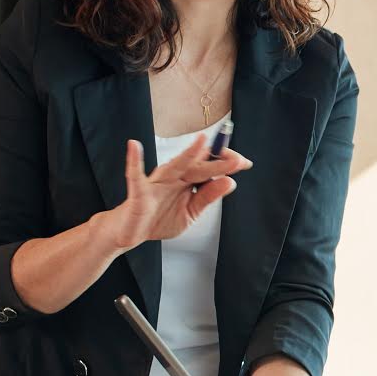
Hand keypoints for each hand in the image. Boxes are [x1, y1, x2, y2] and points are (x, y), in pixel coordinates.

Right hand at [99, 135, 253, 251]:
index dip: (226, 163)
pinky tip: (134, 147)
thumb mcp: (191, 212)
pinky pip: (135, 175)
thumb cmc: (159, 218)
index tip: (245, 163)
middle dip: (218, 161)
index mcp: (187, 180)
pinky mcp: (139, 192)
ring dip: (189, 154)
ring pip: (176, 166)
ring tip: (202, 142)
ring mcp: (157, 182)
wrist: (131, 233)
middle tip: (238, 160)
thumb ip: (208, 197)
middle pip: (198, 165)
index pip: (209, 167)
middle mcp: (174, 176)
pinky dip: (134, 160)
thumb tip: (230, 182)